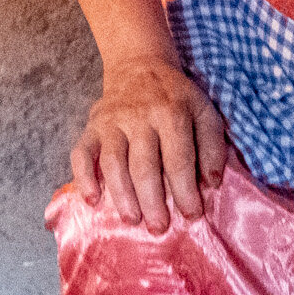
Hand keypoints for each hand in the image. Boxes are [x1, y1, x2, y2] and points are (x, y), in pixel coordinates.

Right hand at [71, 55, 230, 234]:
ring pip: (113, 163)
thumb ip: (212, 145)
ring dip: (121, 195)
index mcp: (172, 113)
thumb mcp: (204, 112)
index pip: (179, 159)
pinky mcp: (92, 126)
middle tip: (159, 228)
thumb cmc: (177, 98)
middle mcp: (139, 117)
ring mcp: (112, 122)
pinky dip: (84, 178)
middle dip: (153, 200)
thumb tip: (212, 183)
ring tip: (132, 219)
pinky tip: (92, 200)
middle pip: (144, 165)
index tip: (192, 215)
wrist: (140, 67)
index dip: (186, 190)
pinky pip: (81, 153)